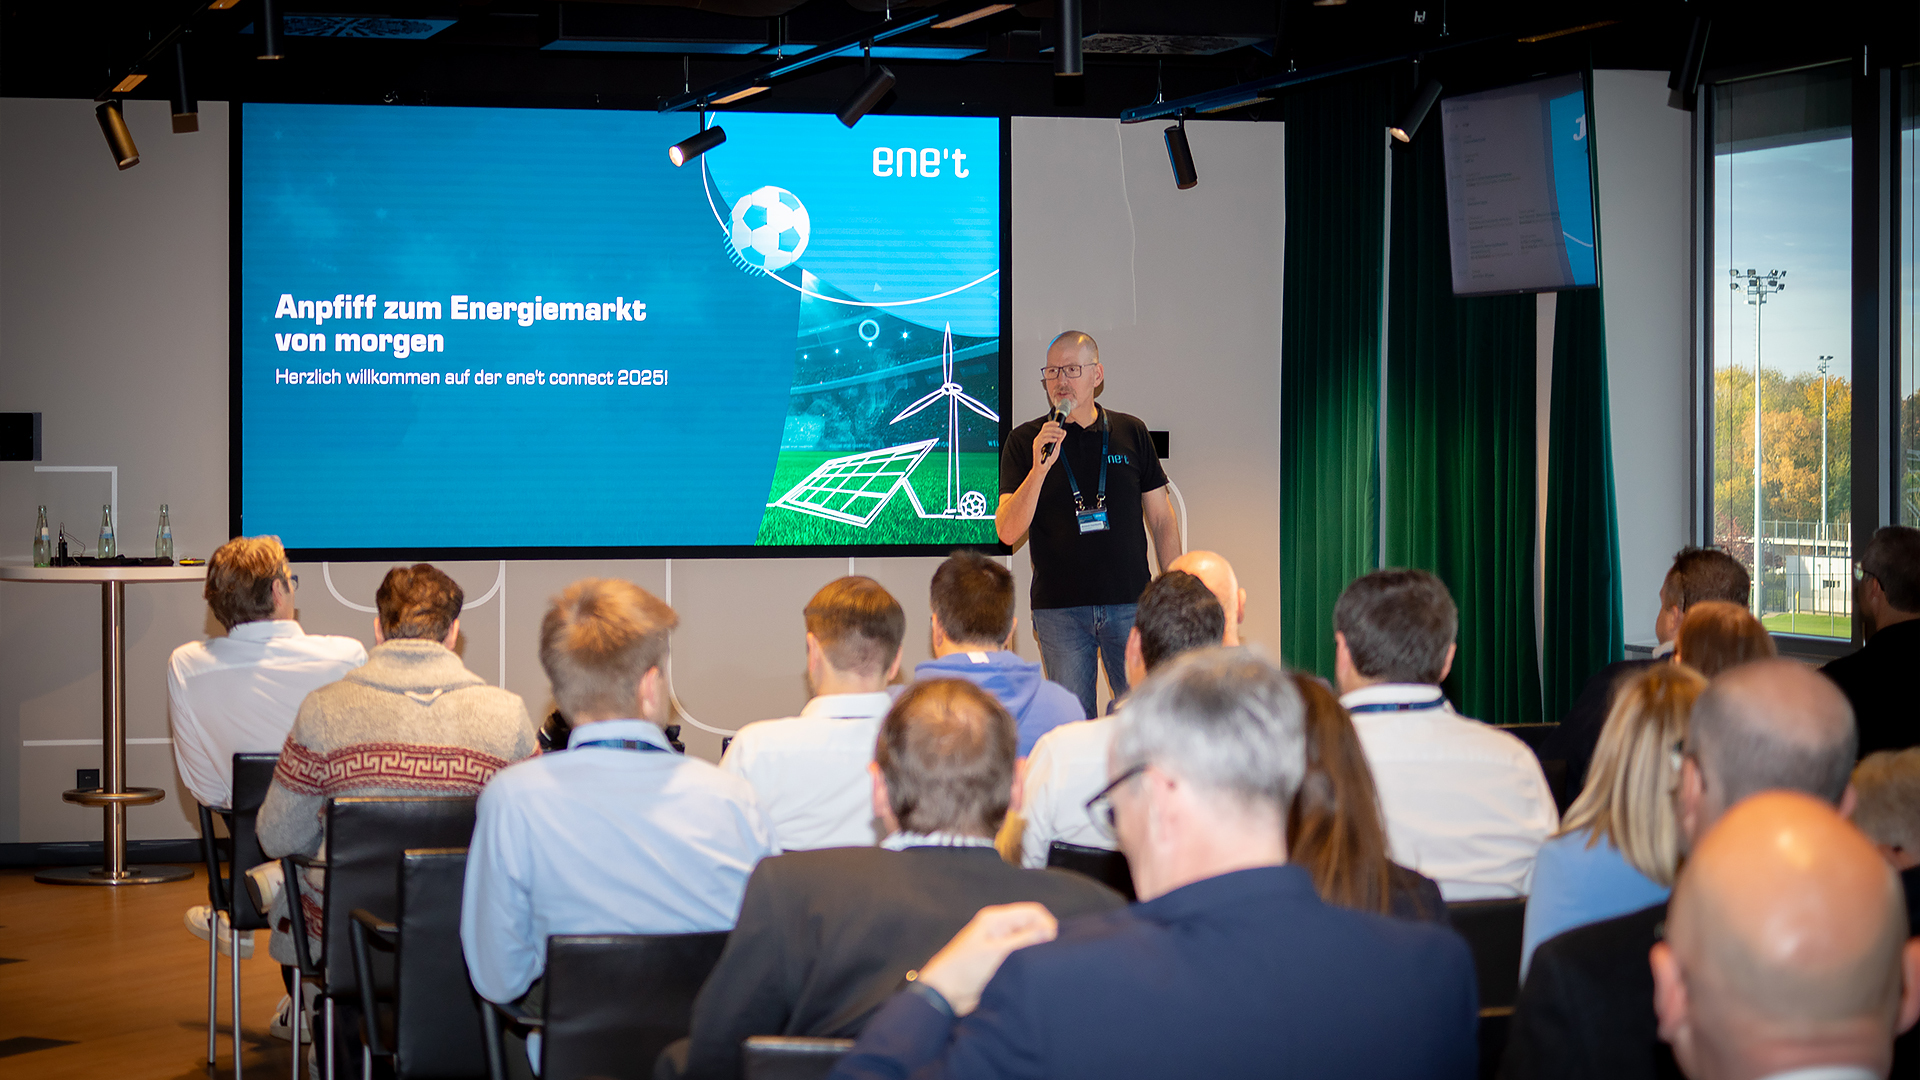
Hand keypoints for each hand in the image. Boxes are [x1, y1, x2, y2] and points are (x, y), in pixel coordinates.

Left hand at [916, 902, 1057, 1015]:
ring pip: (1028, 940)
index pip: (1033, 912)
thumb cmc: (965, 969)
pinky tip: (1034, 970)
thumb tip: (1050, 930)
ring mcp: (1000, 944)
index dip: (1047, 924)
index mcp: (997, 919)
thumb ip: (1024, 940)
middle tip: (1051, 956)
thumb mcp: (997, 953)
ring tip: (1044, 964)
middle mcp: (1000, 928)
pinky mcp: (1000, 960)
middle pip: (1032, 925)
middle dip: (1044, 936)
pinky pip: (1021, 954)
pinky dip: (1029, 960)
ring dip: (1036, 950)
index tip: (1056, 943)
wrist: (944, 993)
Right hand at [1031, 422, 1064, 472]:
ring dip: (1053, 433)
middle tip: (1061, 431)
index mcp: (1042, 437)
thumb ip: (1059, 439)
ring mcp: (1037, 443)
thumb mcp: (1056, 447)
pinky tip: (1055, 440)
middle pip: (1045, 428)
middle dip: (1055, 429)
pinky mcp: (1037, 448)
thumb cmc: (1048, 458)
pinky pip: (1042, 440)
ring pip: (1044, 433)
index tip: (1058, 424)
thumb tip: (1063, 432)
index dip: (1051, 423)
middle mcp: (1038, 439)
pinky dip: (1049, 439)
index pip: (1045, 427)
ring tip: (1059, 436)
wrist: (1044, 468)